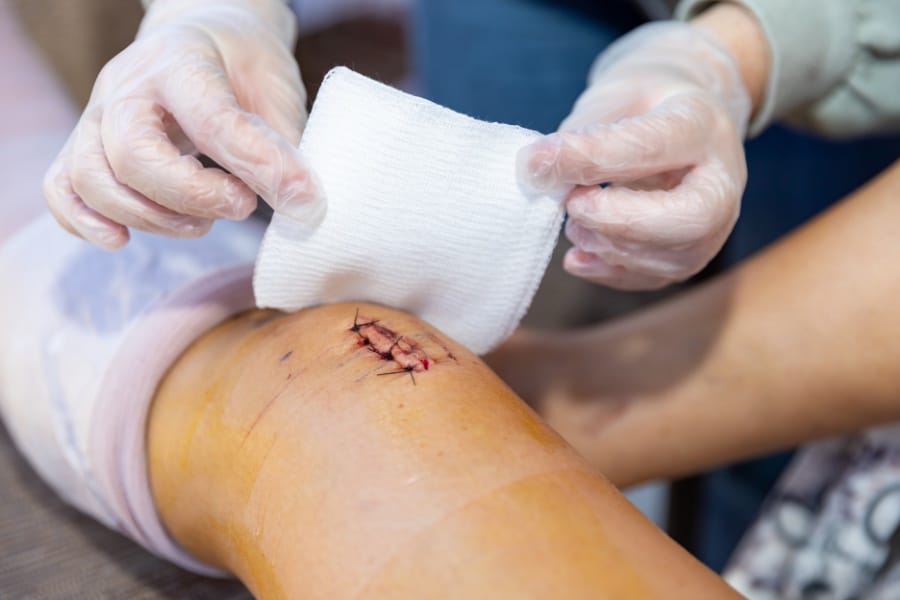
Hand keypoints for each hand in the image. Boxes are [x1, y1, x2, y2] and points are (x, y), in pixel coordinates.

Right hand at [44, 0, 323, 248]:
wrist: (204, 40)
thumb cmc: (244, 67)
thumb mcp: (277, 90)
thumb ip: (284, 146)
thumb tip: (302, 207)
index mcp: (183, 60)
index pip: (209, 119)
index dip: (257, 166)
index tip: (301, 197)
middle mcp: (127, 85)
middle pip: (132, 155)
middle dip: (193, 198)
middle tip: (243, 205)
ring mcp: (97, 114)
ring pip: (91, 179)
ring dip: (151, 218)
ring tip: (203, 222)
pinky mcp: (84, 145)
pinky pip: (61, 188)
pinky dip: (86, 222)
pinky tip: (125, 238)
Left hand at [519, 22, 750, 289]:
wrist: (680, 119)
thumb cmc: (644, 103)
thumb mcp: (616, 95)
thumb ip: (582, 132)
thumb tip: (536, 171)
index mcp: (702, 124)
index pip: (652, 147)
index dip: (591, 158)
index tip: (536, 162)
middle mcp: (722, 181)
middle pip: (689, 219)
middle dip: (619, 220)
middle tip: (572, 203)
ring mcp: (713, 226)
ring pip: (670, 257)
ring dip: (607, 245)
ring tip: (574, 223)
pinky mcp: (689, 256)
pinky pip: (652, 277)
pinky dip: (608, 271)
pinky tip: (578, 255)